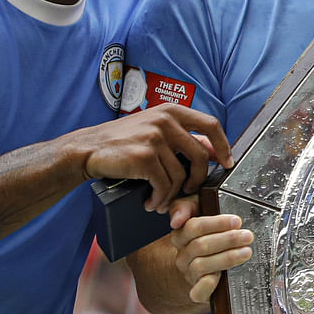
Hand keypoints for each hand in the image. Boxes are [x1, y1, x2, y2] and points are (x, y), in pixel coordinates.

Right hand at [76, 105, 230, 213]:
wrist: (86, 149)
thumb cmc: (121, 142)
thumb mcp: (153, 128)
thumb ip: (179, 135)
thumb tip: (211, 150)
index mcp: (172, 111)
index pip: (211, 124)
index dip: (223, 145)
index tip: (227, 162)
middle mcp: (166, 121)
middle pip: (200, 155)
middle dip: (199, 179)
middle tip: (190, 190)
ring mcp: (155, 138)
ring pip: (180, 175)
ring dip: (173, 194)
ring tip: (162, 200)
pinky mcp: (144, 156)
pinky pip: (164, 184)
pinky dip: (160, 198)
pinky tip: (151, 202)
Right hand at [168, 210, 253, 303]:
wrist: (205, 266)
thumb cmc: (208, 234)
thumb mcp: (198, 212)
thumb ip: (186, 207)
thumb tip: (176, 219)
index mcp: (181, 236)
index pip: (193, 227)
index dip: (216, 223)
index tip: (237, 221)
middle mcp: (183, 256)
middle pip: (200, 246)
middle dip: (227, 240)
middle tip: (247, 236)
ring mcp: (189, 274)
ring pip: (201, 266)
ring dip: (226, 258)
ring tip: (246, 251)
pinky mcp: (198, 291)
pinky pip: (198, 292)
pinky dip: (208, 285)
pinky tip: (221, 276)